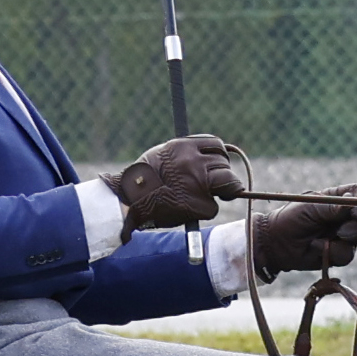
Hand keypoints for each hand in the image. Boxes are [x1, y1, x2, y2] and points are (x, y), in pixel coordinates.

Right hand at [110, 134, 247, 229]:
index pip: (216, 145)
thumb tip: (208, 157)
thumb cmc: (142, 180)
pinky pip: (213, 207)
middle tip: (216, 184)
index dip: (220, 155)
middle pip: (224, 164)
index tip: (218, 162)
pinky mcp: (202, 204)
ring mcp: (199, 183)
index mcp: (184, 146)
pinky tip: (187, 209)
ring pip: (228, 184)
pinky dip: (204, 210)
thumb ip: (184, 154)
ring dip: (220, 191)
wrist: (128, 201)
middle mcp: (194, 161)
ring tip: (201, 196)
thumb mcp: (161, 155)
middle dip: (222, 175)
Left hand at [250, 191, 356, 279]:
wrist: (276, 245)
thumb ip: (333, 207)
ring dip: (347, 239)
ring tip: (329, 238)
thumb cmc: (290, 219)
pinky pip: (348, 254)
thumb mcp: (310, 208)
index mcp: (339, 198)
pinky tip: (317, 248)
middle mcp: (346, 215)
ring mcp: (346, 234)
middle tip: (344, 231)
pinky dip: (333, 252)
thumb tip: (355, 204)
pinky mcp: (341, 252)